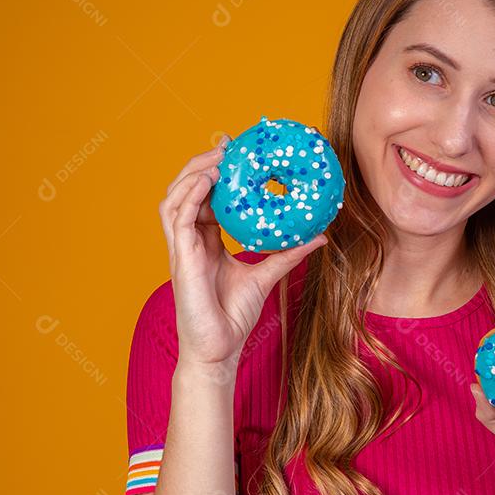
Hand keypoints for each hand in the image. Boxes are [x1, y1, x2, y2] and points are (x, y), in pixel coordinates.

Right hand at [158, 134, 327, 369]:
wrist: (219, 349)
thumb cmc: (234, 317)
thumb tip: (319, 236)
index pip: (205, 198)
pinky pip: (179, 218)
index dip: (215, 173)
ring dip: (193, 173)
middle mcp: (190, 241)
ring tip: (217, 157)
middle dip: (202, 164)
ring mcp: (182, 249)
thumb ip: (287, 254)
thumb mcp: (266, 275)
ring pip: (175, 199)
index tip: (235, 151)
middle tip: (226, 145)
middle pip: (185, 191)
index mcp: (205, 241)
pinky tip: (208, 180)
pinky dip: (191, 195)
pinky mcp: (180, 259)